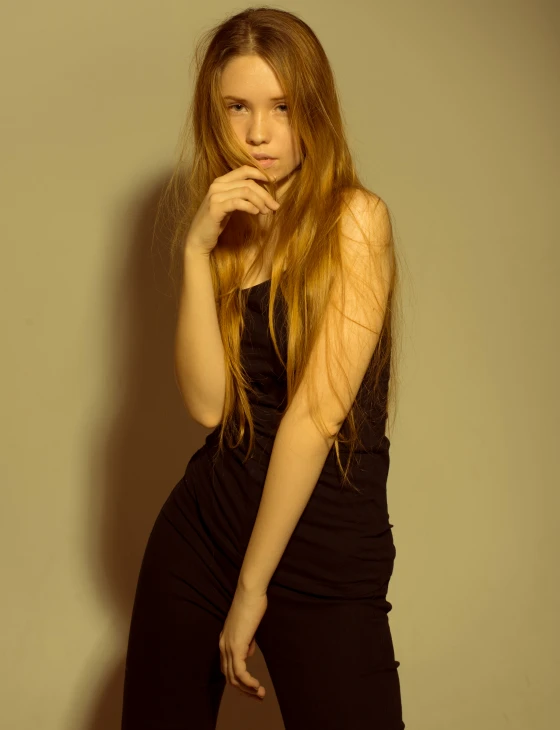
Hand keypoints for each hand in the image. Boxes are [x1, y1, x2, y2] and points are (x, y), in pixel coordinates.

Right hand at [186, 164, 280, 254]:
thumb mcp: (229, 205)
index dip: (260, 173)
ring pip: (246, 192)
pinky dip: (250, 207)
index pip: (244, 170)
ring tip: (266, 212)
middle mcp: (217, 185)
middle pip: (248, 183)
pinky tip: (256, 213)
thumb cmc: (216, 222)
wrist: (199, 238)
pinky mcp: (216, 208)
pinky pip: (238, 203)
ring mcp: (215, 195)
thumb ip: (240, 196)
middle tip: (275, 206)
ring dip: (260, 202)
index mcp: (221, 181)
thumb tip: (262, 193)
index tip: (273, 181)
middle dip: (265, 194)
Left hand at [219, 584, 267, 700]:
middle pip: (229, 677)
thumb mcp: (248, 627)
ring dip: (247, 689)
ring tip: (260, 694)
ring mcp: (228, 646)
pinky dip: (248, 682)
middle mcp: (222, 646)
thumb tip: (248, 655)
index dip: (239, 681)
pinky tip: (256, 686)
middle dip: (244, 690)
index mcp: (224, 641)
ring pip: (233, 678)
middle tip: (258, 696)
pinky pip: (239, 671)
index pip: (227, 668)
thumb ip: (247, 641)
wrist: (250, 592)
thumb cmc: (252, 605)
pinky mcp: (236, 646)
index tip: (253, 688)